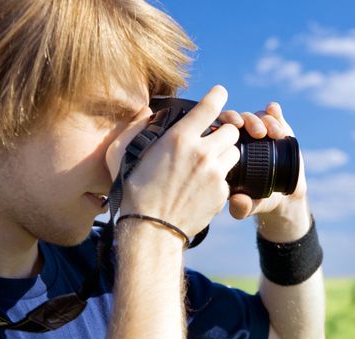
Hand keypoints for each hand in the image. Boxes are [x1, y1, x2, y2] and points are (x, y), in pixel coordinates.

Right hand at [105, 85, 239, 236]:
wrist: (151, 229)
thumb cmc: (131, 191)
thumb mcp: (120, 154)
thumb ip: (133, 127)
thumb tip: (146, 111)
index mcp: (179, 138)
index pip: (209, 106)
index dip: (218, 96)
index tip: (220, 93)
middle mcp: (202, 152)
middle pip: (231, 130)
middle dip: (223, 132)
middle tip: (212, 140)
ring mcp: (214, 173)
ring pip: (235, 152)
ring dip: (225, 154)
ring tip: (209, 163)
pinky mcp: (222, 192)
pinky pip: (229, 178)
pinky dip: (220, 179)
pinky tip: (204, 186)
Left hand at [218, 102, 307, 222]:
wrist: (283, 195)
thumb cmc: (258, 200)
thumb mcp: (249, 205)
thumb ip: (242, 207)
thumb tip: (237, 202)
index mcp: (224, 151)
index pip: (219, 130)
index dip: (225, 124)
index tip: (236, 128)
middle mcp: (240, 137)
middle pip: (237, 118)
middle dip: (247, 121)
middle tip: (258, 133)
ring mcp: (258, 131)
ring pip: (255, 116)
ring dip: (263, 119)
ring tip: (274, 133)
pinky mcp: (277, 127)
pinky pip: (272, 114)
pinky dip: (273, 112)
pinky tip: (275, 113)